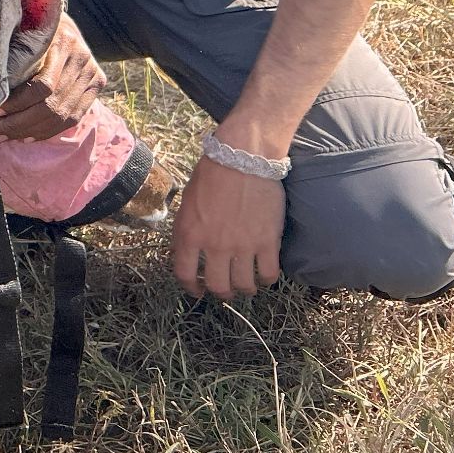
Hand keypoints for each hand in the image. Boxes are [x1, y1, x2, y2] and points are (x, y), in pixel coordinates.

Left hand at [0, 11, 104, 140]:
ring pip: (63, 115)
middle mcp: (82, 56)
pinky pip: (73, 117)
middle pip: (53, 104)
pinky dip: (48, 131)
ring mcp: (92, 71)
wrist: (48, 19)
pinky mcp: (96, 84)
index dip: (17, 102)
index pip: (43, 84)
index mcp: (61, 40)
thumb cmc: (19, 29)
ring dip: (30, 132)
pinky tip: (26, 136)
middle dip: (19, 123)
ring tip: (2, 136)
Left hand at [171, 151, 284, 299]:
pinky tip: (264, 275)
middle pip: (217, 286)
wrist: (241, 159)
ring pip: (244, 285)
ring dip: (244, 289)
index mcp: (189, 235)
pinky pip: (269, 273)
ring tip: (246, 285)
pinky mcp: (268, 241)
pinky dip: (266, 279)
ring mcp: (243, 245)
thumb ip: (184, 232)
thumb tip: (184, 254)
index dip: (191, 288)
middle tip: (225, 290)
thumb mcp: (186, 205)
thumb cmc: (211, 177)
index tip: (197, 291)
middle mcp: (215, 245)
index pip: (185, 274)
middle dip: (221, 293)